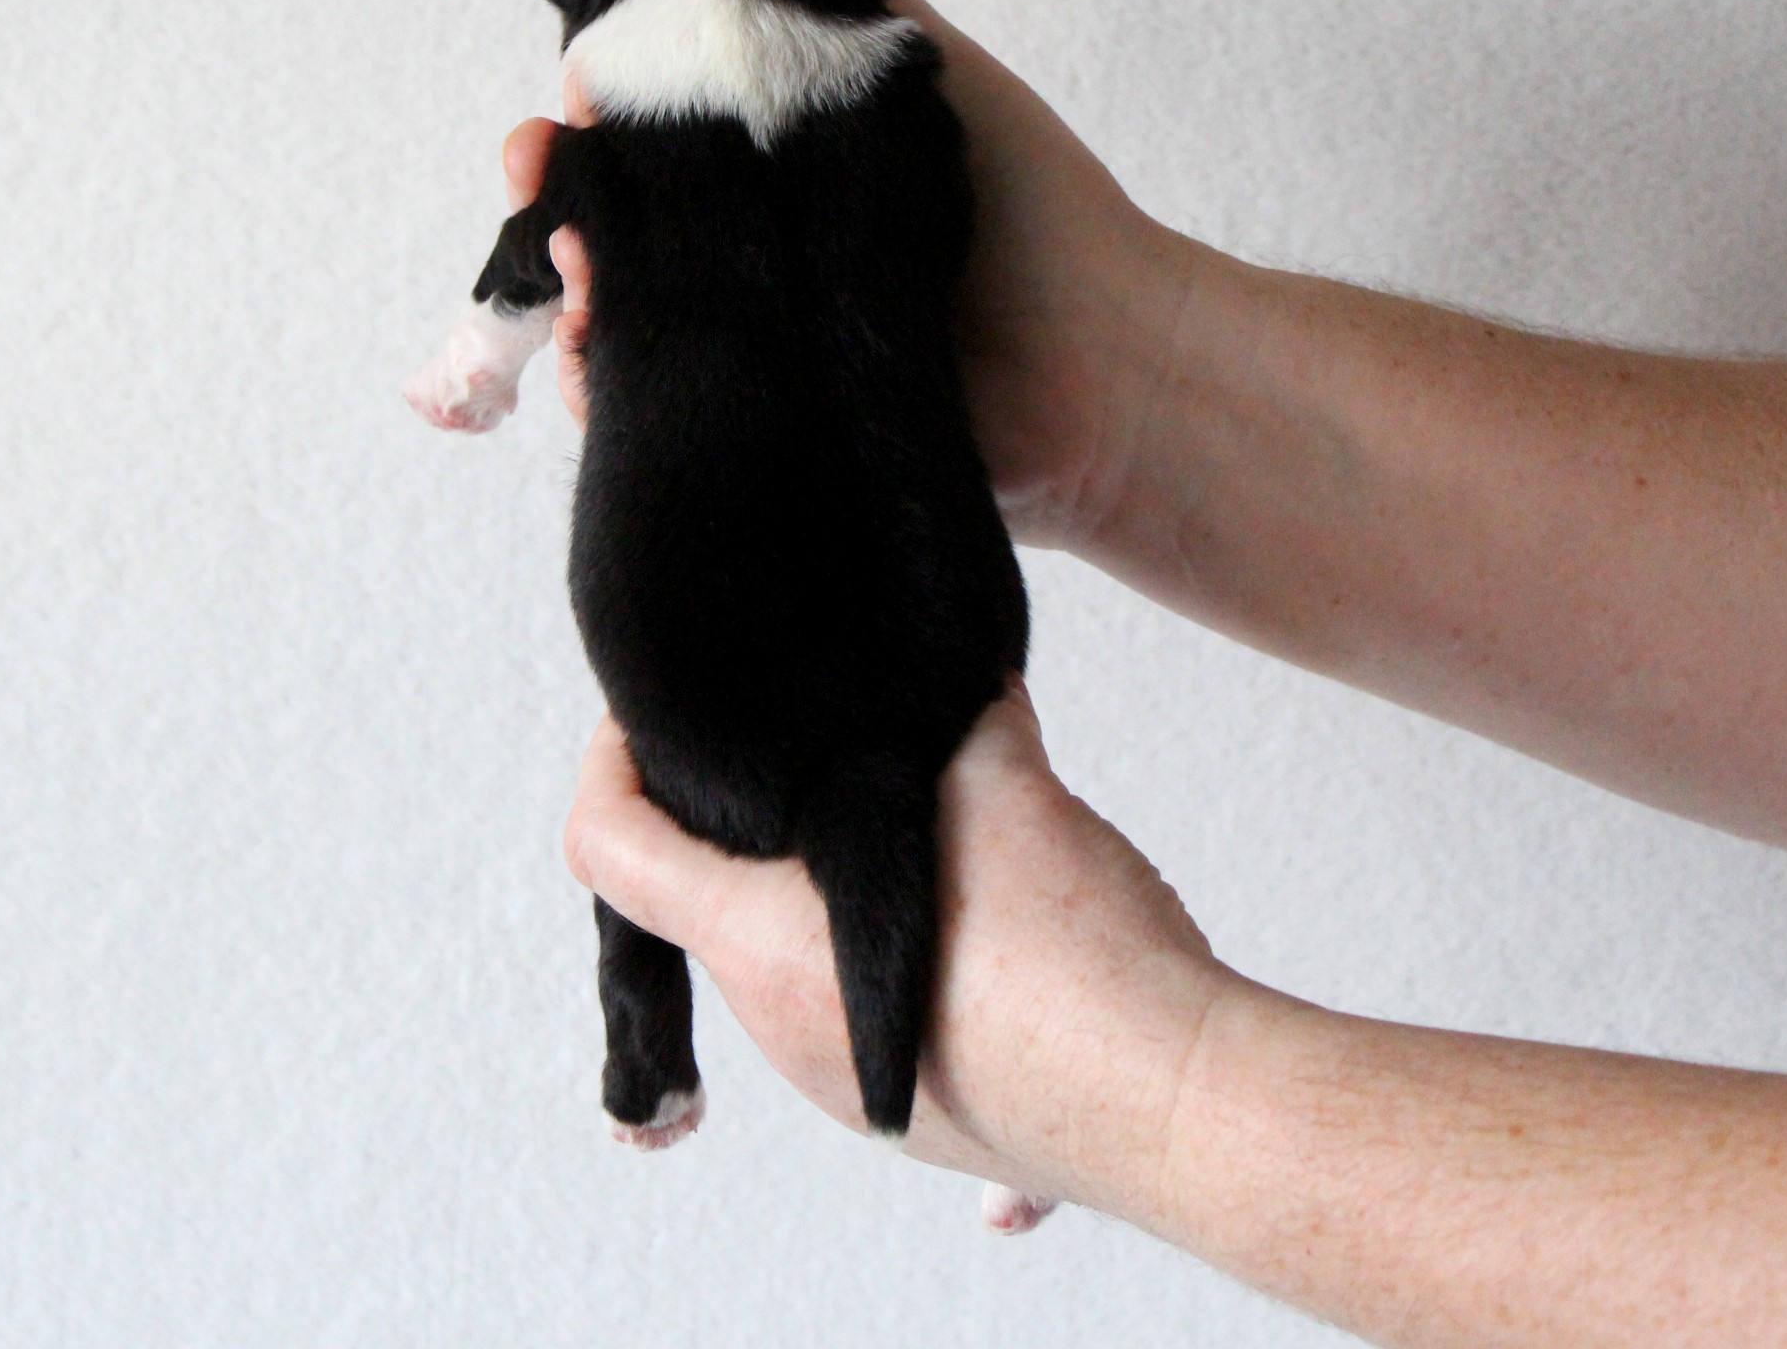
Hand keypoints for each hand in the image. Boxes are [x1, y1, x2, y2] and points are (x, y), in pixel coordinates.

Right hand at [498, 0, 1224, 552]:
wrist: (1109, 364)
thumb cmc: (1034, 211)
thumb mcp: (926, 68)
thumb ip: (825, 12)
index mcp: (786, 183)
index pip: (657, 147)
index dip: (596, 122)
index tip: (568, 103)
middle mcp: (760, 269)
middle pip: (618, 234)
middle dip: (558, 199)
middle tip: (539, 169)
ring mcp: (755, 361)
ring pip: (618, 330)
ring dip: (569, 294)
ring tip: (574, 265)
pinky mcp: (758, 443)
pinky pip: (648, 425)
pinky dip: (602, 396)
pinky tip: (587, 359)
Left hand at [560, 687, 1244, 1223]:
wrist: (1177, 1110)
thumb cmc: (1072, 963)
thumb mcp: (1002, 789)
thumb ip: (959, 715)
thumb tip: (957, 670)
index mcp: (760, 941)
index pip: (609, 848)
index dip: (610, 763)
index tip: (652, 721)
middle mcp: (781, 1026)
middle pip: (704, 902)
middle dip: (747, 821)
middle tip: (817, 748)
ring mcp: (841, 1085)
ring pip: (795, 961)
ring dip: (829, 894)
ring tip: (922, 831)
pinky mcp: (916, 1116)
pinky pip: (872, 1023)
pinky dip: (894, 966)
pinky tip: (983, 932)